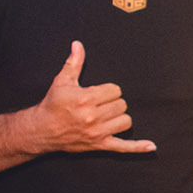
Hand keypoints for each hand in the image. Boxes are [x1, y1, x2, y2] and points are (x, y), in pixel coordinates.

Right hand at [31, 41, 155, 153]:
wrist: (41, 130)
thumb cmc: (53, 105)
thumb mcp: (62, 81)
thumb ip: (74, 63)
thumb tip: (78, 44)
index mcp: (86, 99)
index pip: (115, 90)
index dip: (108, 91)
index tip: (97, 94)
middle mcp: (92, 116)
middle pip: (122, 105)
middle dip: (113, 103)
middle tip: (99, 105)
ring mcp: (97, 132)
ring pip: (126, 121)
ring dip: (119, 118)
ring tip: (107, 117)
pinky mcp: (99, 145)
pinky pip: (123, 147)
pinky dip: (138, 147)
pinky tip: (151, 146)